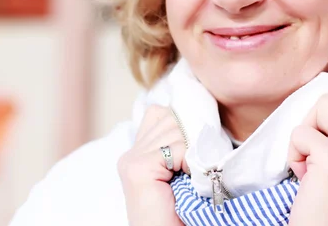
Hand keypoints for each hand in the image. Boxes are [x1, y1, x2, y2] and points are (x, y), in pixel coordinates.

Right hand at [118, 105, 187, 225]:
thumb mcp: (181, 171)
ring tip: (192, 174)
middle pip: (170, 117)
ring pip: (176, 129)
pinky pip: (177, 147)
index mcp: (137, 153)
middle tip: (197, 164)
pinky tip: (188, 179)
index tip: (195, 150)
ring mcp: (131, 161)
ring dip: (193, 150)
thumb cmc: (181, 214)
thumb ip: (180, 145)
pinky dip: (190, 161)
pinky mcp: (138, 169)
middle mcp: (130, 154)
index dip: (183, 126)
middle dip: (192, 136)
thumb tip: (196, 113)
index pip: (160, 113)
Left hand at [287, 95, 327, 225]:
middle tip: (310, 151)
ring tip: (307, 161)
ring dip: (306, 131)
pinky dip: (293, 152)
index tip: (321, 155)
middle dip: (315, 120)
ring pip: (324, 104)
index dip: (326, 126)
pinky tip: (302, 176)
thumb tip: (319, 121)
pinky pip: (300, 133)